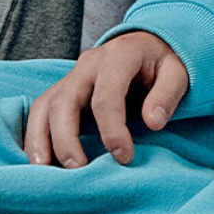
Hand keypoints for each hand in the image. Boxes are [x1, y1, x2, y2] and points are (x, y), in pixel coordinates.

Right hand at [25, 31, 189, 167]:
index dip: (112, 131)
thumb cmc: (162, 62)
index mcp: (118, 57)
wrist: (147, 44)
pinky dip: (36, 134)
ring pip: (45, 105)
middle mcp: (88, 64)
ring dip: (40, 138)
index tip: (124, 157)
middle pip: (65, 101)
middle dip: (66, 138)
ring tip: (44, 169)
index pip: (106, 98)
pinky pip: (41, 110)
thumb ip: (167, 95)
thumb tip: (153, 123)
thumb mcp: (177, 72)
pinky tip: (40, 159)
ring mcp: (72, 76)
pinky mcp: (63, 88)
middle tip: (77, 169)